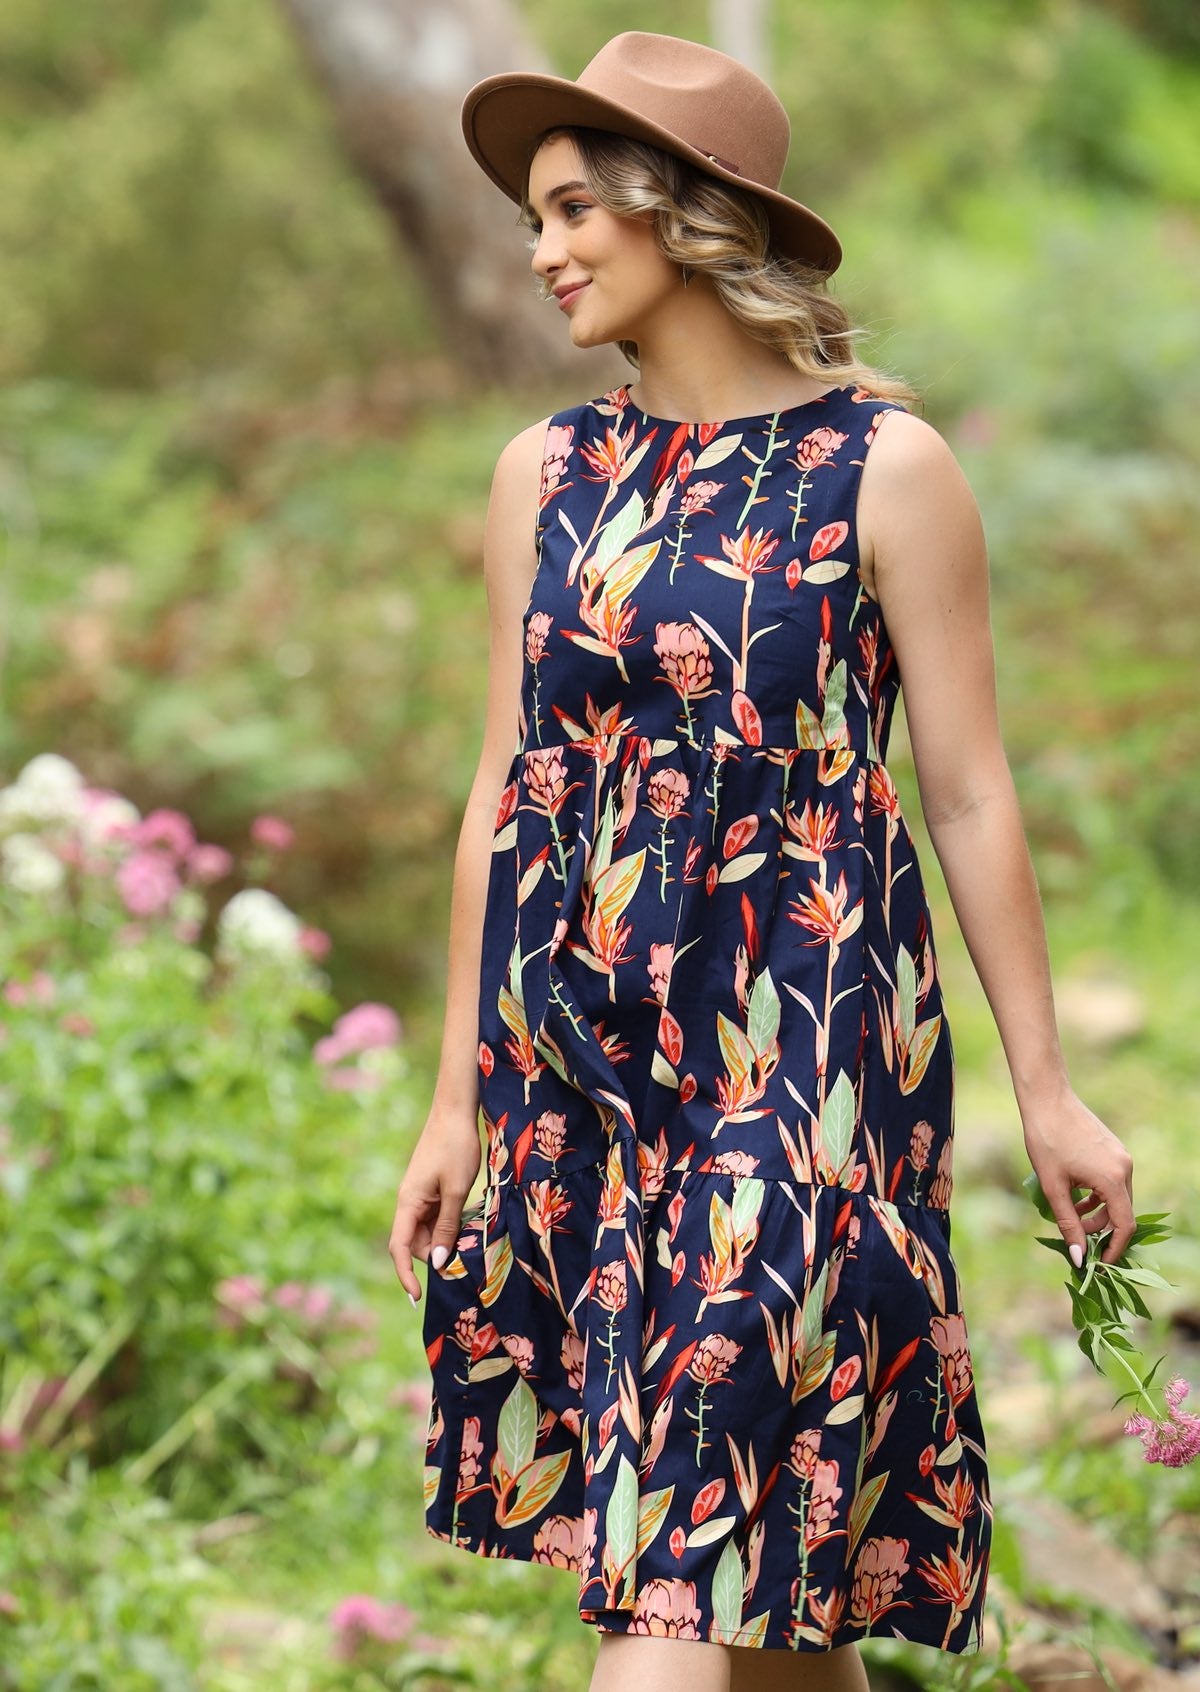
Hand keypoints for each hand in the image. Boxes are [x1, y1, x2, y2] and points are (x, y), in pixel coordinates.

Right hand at [388, 1103, 481, 1305]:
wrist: (455, 1111)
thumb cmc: (456, 1148)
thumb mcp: (457, 1190)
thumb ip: (448, 1226)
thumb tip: (440, 1262)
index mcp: (408, 1203)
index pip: (399, 1248)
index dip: (405, 1275)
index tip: (418, 1297)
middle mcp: (409, 1203)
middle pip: (416, 1243)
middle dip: (438, 1255)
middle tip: (467, 1258)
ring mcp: (420, 1197)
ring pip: (428, 1232)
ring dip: (447, 1241)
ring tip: (472, 1238)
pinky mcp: (432, 1191)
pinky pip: (437, 1218)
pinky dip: (451, 1226)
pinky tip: (470, 1224)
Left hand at [1022, 1086, 1134, 1266]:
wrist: (1047, 1099)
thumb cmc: (1046, 1141)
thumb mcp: (1054, 1187)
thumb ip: (1068, 1223)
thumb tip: (1078, 1257)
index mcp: (1112, 1178)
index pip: (1124, 1225)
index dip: (1114, 1247)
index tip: (1099, 1261)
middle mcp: (1124, 1167)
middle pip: (1121, 1211)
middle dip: (1101, 1228)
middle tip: (1076, 1235)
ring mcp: (1121, 1156)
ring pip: (1116, 1196)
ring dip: (1097, 1211)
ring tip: (1070, 1213)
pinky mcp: (1113, 1149)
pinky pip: (1111, 1180)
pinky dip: (1097, 1194)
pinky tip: (1075, 1194)